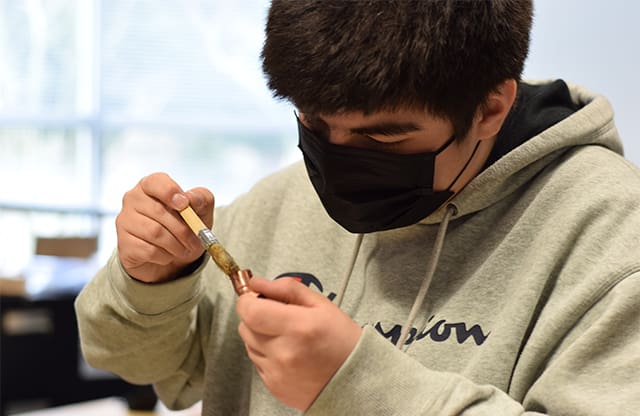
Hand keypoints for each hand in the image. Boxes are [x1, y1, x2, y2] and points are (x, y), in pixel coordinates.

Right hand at [116, 172, 213, 282]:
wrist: (173, 259)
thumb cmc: (185, 227)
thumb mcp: (201, 211)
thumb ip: (201, 199)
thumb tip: (191, 198)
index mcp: (151, 186)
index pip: (155, 182)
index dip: (170, 192)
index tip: (184, 205)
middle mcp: (133, 199)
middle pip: (158, 210)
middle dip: (183, 229)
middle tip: (196, 241)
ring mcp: (125, 221)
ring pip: (154, 232)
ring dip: (176, 245)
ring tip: (184, 250)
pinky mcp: (124, 244)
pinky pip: (148, 250)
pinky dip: (165, 256)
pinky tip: (168, 255)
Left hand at [236, 277, 361, 410]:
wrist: (354, 379)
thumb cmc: (342, 340)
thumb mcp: (321, 305)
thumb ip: (286, 289)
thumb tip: (257, 283)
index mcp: (297, 327)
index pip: (250, 311)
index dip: (247, 300)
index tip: (255, 296)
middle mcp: (284, 352)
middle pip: (246, 326)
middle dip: (255, 316)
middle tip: (276, 314)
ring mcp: (277, 372)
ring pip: (249, 344)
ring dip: (260, 335)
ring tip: (286, 336)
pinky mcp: (273, 386)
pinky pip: (257, 362)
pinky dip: (266, 354)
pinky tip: (287, 352)